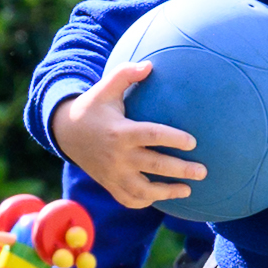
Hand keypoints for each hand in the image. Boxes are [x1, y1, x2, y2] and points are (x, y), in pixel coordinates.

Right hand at [49, 60, 203, 210]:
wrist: (65, 132)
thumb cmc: (92, 107)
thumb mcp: (105, 88)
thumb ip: (126, 74)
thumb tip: (150, 65)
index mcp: (120, 132)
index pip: (151, 136)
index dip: (173, 139)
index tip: (193, 142)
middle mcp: (117, 157)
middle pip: (154, 166)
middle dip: (181, 170)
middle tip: (202, 171)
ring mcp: (113, 175)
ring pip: (144, 191)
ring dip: (167, 192)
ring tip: (188, 189)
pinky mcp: (109, 185)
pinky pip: (129, 200)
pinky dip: (146, 202)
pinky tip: (162, 197)